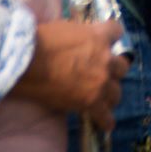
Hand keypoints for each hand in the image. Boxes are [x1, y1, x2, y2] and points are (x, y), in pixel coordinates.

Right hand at [12, 18, 130, 130]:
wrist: (28, 63)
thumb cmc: (41, 41)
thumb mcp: (67, 27)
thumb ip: (80, 34)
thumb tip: (78, 39)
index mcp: (99, 36)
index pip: (117, 31)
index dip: (111, 36)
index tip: (106, 41)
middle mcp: (105, 59)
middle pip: (122, 66)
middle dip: (114, 69)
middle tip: (103, 73)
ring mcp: (100, 82)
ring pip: (117, 91)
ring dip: (110, 93)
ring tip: (102, 98)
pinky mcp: (91, 102)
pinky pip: (105, 115)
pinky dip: (105, 120)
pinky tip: (105, 123)